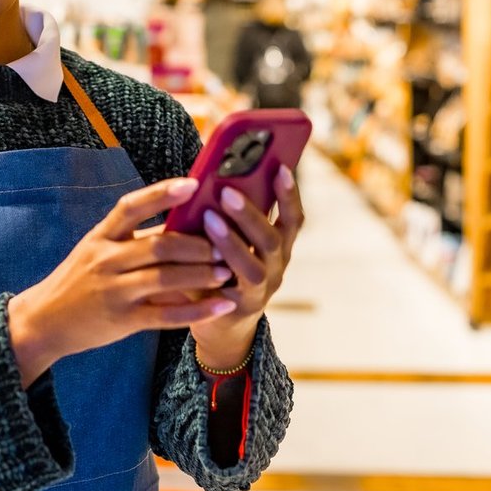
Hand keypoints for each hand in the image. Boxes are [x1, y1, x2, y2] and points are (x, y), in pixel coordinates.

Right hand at [8, 177, 239, 386]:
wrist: (44, 320)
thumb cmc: (77, 280)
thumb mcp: (94, 250)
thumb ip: (130, 238)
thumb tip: (179, 221)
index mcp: (100, 237)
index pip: (131, 206)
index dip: (162, 193)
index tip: (193, 184)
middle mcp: (106, 260)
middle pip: (159, 245)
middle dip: (197, 244)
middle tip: (224, 244)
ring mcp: (114, 291)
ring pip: (166, 278)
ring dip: (202, 274)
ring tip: (226, 272)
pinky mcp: (123, 320)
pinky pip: (166, 315)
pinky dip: (198, 310)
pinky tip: (221, 306)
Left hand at [189, 165, 304, 370]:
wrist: (219, 322)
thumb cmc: (221, 267)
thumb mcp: (230, 239)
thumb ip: (227, 215)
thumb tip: (208, 177)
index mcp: (279, 245)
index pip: (293, 218)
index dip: (288, 194)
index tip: (280, 167)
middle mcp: (276, 267)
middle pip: (272, 239)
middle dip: (250, 214)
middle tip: (227, 191)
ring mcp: (260, 290)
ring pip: (252, 266)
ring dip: (231, 241)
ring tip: (208, 218)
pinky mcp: (238, 309)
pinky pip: (229, 290)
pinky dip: (214, 271)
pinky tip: (197, 256)